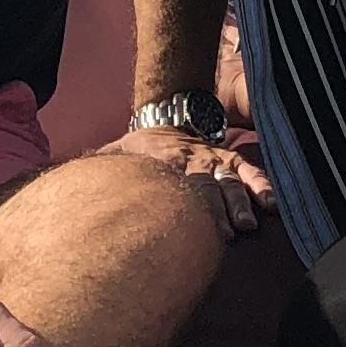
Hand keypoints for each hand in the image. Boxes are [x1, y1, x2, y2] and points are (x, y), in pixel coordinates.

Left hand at [115, 122, 269, 240]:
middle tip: (224, 235)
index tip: (191, 227)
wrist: (166, 111)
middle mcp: (192, 160)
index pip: (175, 183)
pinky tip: (271, 203)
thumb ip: (103, 170)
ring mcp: (213, 159)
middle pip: (206, 186)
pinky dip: (260, 185)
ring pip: (228, 181)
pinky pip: (247, 171)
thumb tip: (74, 183)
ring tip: (247, 223)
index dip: (185, 203)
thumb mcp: (118, 151)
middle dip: (216, 211)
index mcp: (164, 161)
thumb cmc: (140, 145)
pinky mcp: (229, 158)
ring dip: (238, 203)